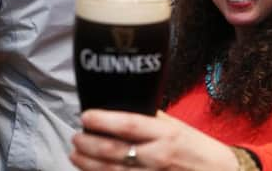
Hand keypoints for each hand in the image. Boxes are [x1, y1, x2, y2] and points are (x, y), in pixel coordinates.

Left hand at [70, 110, 238, 170]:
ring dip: (89, 165)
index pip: (129, 125)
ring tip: (75, 156)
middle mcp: (159, 156)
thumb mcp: (176, 126)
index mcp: (165, 134)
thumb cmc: (196, 147)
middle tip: (75, 138)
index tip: (85, 116)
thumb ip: (151, 118)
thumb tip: (121, 106)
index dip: (104, 121)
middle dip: (89, 145)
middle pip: (116, 152)